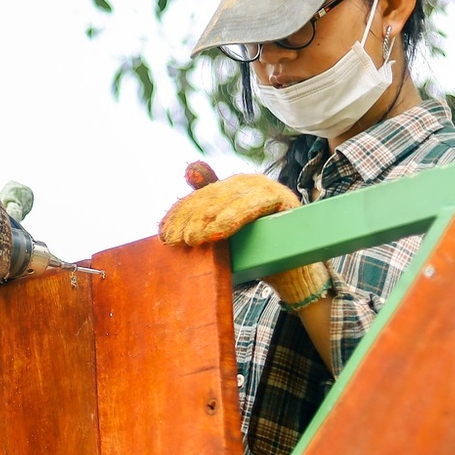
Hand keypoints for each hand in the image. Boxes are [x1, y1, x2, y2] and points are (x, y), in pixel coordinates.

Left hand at [159, 165, 300, 245]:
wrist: (292, 272)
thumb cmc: (255, 253)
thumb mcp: (223, 236)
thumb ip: (204, 216)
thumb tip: (182, 186)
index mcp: (231, 187)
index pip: (199, 197)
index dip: (180, 213)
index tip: (162, 233)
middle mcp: (248, 182)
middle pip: (211, 197)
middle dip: (190, 218)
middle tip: (174, 239)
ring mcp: (267, 188)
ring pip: (229, 200)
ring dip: (207, 219)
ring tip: (191, 238)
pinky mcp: (283, 198)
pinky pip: (253, 205)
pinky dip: (232, 217)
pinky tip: (215, 231)